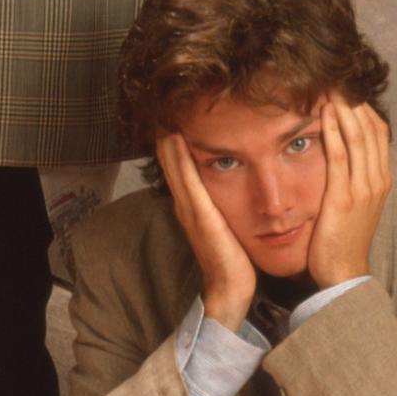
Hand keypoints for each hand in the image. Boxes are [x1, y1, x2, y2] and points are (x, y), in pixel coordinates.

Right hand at [157, 131, 255, 329]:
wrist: (230, 289)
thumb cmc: (233, 259)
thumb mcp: (225, 226)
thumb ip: (221, 208)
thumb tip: (229, 188)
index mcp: (192, 206)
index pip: (178, 167)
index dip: (172, 144)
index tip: (174, 117)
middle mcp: (185, 204)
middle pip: (169, 162)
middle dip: (166, 135)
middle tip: (163, 106)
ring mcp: (189, 209)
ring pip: (174, 166)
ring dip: (167, 140)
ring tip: (163, 112)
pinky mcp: (199, 215)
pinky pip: (187, 179)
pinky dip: (178, 158)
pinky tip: (175, 139)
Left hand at [306, 94, 390, 289]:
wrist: (343, 273)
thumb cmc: (342, 237)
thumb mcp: (354, 201)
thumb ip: (352, 176)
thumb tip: (339, 150)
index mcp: (381, 179)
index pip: (378, 131)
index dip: (363, 106)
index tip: (346, 87)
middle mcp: (377, 180)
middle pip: (371, 128)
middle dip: (354, 100)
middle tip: (337, 76)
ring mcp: (364, 189)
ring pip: (359, 137)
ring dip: (344, 109)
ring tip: (330, 85)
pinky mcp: (344, 198)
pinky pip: (340, 157)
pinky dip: (333, 132)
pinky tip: (323, 113)